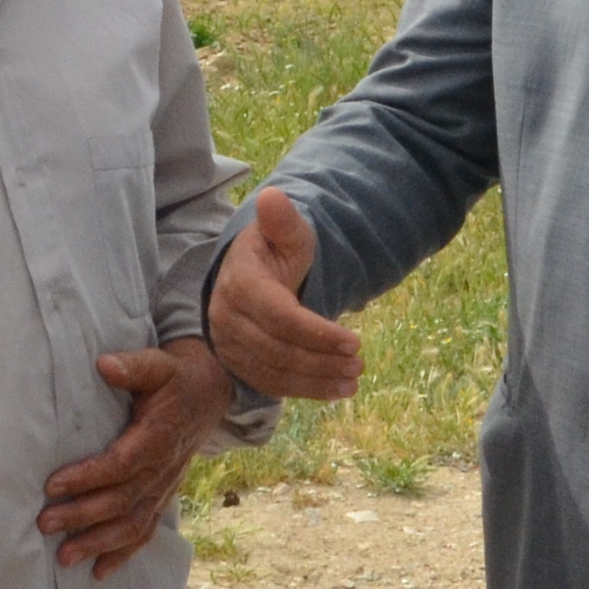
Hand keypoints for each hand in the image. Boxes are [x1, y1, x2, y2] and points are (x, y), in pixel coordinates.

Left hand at [39, 339, 230, 576]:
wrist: (210, 395)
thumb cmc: (176, 379)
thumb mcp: (158, 364)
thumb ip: (133, 366)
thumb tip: (104, 365)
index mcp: (158, 438)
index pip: (120, 464)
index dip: (88, 477)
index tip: (52, 485)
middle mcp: (163, 470)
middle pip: (121, 501)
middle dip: (83, 516)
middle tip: (45, 523)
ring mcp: (164, 488)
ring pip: (132, 524)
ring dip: (98, 543)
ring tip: (64, 557)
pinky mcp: (163, 498)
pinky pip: (145, 532)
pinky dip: (123, 554)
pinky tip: (98, 573)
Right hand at [207, 190, 363, 402]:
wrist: (249, 274)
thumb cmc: (274, 251)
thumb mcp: (286, 233)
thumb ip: (282, 221)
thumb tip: (273, 197)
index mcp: (240, 283)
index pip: (280, 317)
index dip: (318, 334)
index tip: (355, 341)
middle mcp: (227, 319)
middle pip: (279, 351)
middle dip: (322, 361)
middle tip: (360, 364)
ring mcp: (229, 345)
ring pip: (275, 373)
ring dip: (317, 381)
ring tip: (354, 381)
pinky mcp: (237, 365)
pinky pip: (271, 385)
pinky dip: (305, 391)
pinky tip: (335, 392)